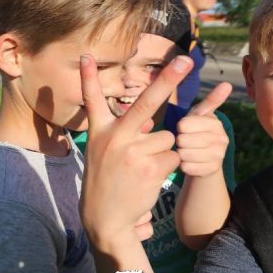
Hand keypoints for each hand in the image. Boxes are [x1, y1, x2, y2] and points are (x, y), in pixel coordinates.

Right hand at [79, 54, 191, 251]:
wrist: (105, 217)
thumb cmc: (106, 180)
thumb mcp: (104, 152)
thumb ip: (124, 132)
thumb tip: (150, 120)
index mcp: (99, 132)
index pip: (92, 99)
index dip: (88, 76)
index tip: (86, 54)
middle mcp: (114, 138)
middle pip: (145, 104)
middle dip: (168, 81)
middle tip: (186, 61)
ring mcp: (132, 152)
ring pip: (166, 138)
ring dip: (161, 152)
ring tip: (141, 169)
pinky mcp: (150, 168)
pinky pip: (174, 157)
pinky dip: (168, 166)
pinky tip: (150, 178)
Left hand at [176, 82, 231, 177]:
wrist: (204, 159)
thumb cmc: (197, 131)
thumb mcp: (199, 115)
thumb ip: (211, 100)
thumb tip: (227, 83)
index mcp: (215, 123)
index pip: (184, 124)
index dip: (179, 127)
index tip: (185, 128)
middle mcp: (222, 139)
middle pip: (183, 140)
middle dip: (179, 141)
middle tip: (185, 141)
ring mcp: (219, 156)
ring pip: (184, 154)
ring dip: (180, 153)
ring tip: (187, 150)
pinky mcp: (212, 170)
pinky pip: (187, 167)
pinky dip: (183, 165)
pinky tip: (190, 161)